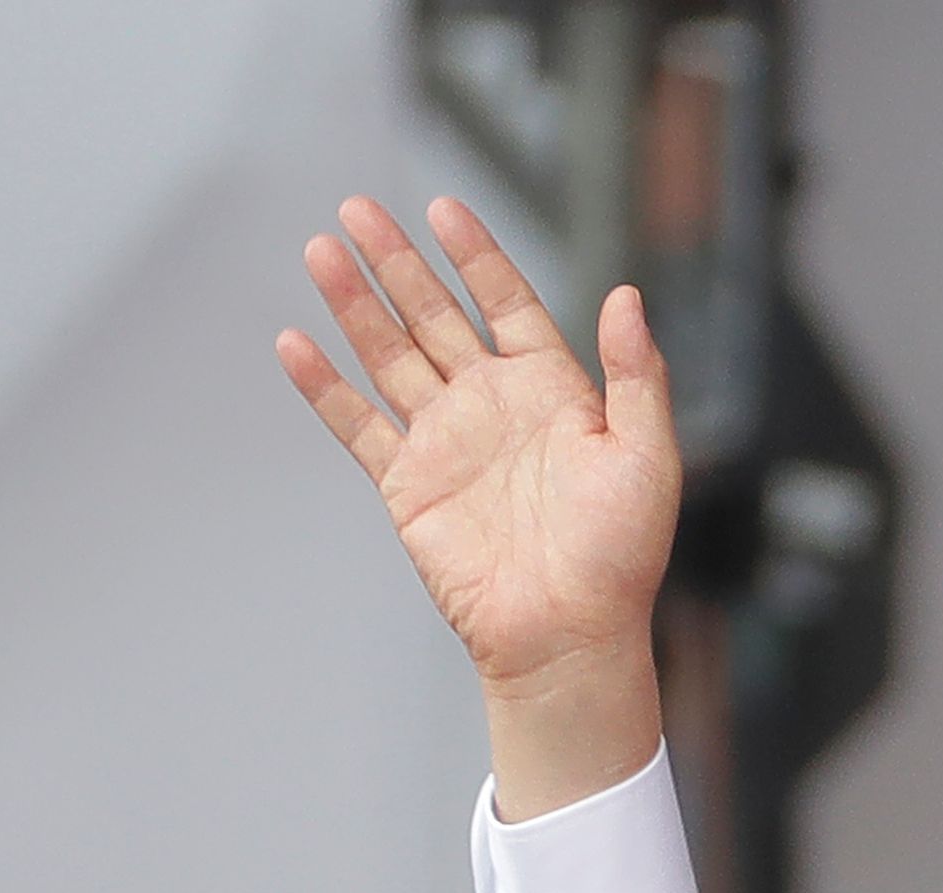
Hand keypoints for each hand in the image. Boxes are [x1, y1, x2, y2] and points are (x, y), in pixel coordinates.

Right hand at [279, 196, 678, 815]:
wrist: (567, 634)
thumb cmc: (620, 555)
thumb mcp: (647, 455)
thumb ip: (637, 373)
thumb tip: (627, 295)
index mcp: (551, 389)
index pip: (505, 302)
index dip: (476, 254)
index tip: (444, 208)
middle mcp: (492, 406)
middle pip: (435, 314)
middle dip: (397, 262)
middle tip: (358, 208)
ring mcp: (445, 443)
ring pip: (390, 355)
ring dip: (355, 304)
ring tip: (322, 249)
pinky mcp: (408, 486)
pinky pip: (358, 425)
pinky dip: (325, 387)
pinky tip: (295, 343)